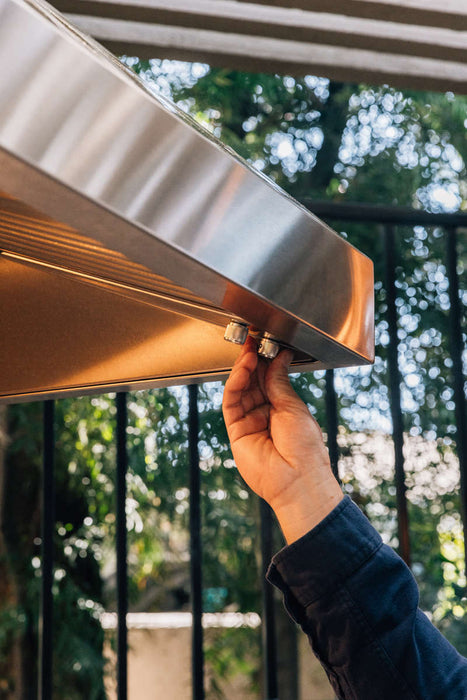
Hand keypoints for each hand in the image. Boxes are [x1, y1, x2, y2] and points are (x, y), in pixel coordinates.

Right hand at [222, 337, 342, 542]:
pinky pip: (232, 402)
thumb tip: (278, 358)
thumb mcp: (293, 407)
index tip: (266, 344)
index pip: (270, 379)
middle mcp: (265, 414)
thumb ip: (279, 382)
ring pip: (240, 389)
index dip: (266, 361)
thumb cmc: (304, 448)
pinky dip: (236, 383)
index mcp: (283, 409)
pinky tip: (244, 369)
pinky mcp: (236, 430)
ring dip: (243, 369)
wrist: (298, 479)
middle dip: (253, 361)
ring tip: (249, 353)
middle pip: (253, 382)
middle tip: (254, 342)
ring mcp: (249, 422)